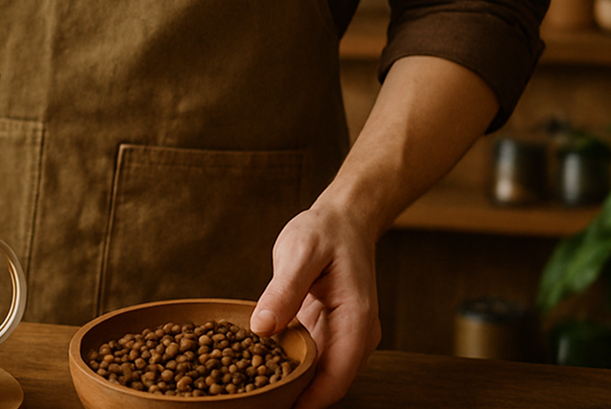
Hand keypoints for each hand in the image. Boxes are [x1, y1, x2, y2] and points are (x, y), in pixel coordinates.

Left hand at [249, 204, 380, 408]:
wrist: (342, 220)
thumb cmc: (323, 232)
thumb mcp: (300, 252)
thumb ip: (283, 290)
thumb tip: (262, 328)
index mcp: (356, 319)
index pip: (338, 376)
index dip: (310, 399)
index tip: (280, 407)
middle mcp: (356, 334)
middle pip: (330, 382)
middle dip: (297, 397)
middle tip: (257, 401)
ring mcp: (345, 335)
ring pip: (320, 374)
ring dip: (292, 384)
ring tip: (254, 390)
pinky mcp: (329, 332)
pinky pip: (311, 358)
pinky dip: (289, 365)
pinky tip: (259, 367)